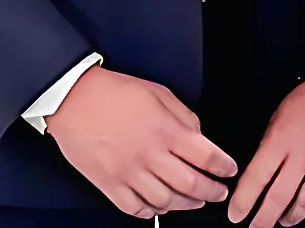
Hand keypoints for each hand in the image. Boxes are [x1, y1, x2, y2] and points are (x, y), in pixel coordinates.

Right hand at [45, 66, 235, 217]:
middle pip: (191, 185)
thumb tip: (199, 136)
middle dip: (212, 192)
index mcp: (167, 131)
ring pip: (165, 201)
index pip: (207, 157)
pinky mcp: (108, 184)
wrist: (74, 100)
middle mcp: (150, 156)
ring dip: (185, 205)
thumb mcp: (161, 94)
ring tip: (194, 202)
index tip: (229, 171)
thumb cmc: (115, 93)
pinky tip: (159, 207)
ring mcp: (129, 173)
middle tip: (219, 193)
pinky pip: (134, 208)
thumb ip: (184, 117)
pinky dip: (151, 212)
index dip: (224, 167)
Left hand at [228, 82, 304, 225]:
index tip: (236, 214)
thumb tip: (253, 174)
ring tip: (285, 218)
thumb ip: (267, 147)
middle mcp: (304, 154)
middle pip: (278, 199)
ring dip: (292, 217)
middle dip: (262, 221)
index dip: (243, 202)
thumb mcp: (276, 116)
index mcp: (281, 140)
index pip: (255, 179)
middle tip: (255, 227)